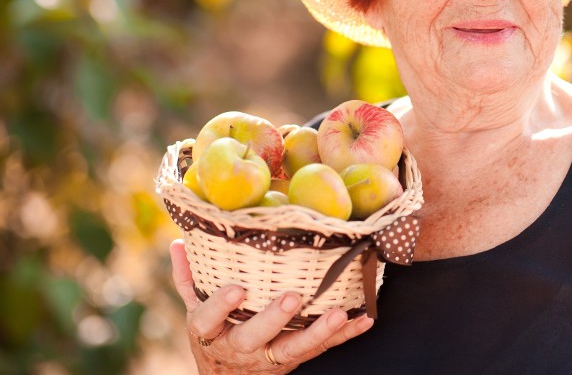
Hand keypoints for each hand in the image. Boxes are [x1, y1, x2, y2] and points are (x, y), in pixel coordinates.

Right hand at [170, 239, 373, 372]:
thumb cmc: (216, 333)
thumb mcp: (196, 309)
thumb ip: (188, 278)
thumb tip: (179, 242)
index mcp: (211, 332)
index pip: (208, 320)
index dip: (220, 306)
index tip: (236, 288)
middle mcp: (240, 346)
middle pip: (253, 336)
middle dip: (273, 318)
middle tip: (293, 297)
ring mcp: (269, 356)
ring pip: (293, 348)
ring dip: (317, 332)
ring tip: (337, 313)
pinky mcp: (295, 358)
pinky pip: (322, 348)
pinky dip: (344, 334)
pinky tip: (364, 319)